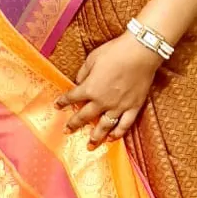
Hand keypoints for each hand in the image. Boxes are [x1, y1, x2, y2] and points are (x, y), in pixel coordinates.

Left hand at [54, 32, 160, 148]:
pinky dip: (118, 133)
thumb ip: (83, 73)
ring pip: (104, 126)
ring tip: (90, 145)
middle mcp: (102, 101)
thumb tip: (79, 82)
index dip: (63, 102)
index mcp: (90, 88)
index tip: (57, 106)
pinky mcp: (133, 107)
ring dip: (95, 137)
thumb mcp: (92, 58)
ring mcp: (118, 107)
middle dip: (74, 124)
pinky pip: (124, 125)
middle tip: (67, 131)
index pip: (72, 97)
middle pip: (85, 116)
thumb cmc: (114, 52)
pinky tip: (112, 138)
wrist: (139, 53)